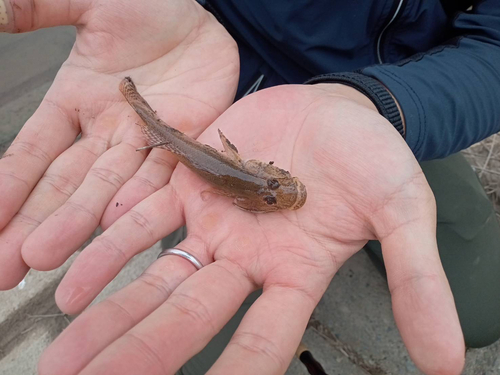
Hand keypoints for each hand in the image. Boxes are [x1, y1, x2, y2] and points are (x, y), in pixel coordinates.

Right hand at [0, 0, 238, 288]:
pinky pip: (159, 177)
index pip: (33, 152)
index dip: (9, 186)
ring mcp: (143, 142)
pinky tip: (112, 229)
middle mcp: (104, 132)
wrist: (202, 22)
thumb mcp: (88, 2)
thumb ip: (39, 8)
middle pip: (63, 184)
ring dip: (78, 224)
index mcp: (73, 103)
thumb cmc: (147, 8)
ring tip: (45, 257)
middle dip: (34, 223)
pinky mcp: (182, 144)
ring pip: (106, 189)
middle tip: (8, 267)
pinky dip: (137, 202)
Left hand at [39, 84, 464, 374]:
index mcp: (296, 275)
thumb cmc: (374, 158)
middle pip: (188, 315)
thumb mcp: (403, 209)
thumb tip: (447, 363)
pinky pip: (146, 214)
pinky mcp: (192, 182)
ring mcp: (215, 222)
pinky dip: (112, 238)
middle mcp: (247, 260)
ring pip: (157, 273)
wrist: (336, 109)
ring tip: (63, 340)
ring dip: (111, 305)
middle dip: (139, 353)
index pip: (262, 340)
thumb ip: (417, 278)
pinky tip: (73, 270)